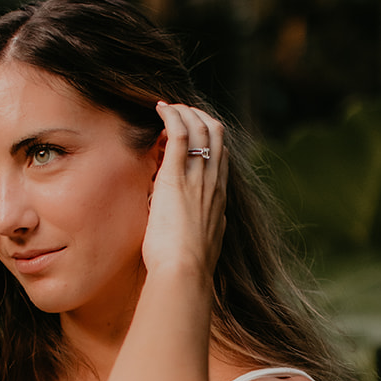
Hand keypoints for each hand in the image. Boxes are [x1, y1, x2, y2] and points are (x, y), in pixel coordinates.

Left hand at [141, 101, 227, 278]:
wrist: (185, 273)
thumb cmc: (189, 267)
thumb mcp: (204, 242)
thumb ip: (208, 227)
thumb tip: (208, 225)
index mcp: (219, 198)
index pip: (221, 155)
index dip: (207, 138)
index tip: (190, 133)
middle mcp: (213, 182)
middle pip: (217, 134)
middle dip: (199, 117)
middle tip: (180, 112)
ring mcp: (197, 178)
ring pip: (201, 128)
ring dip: (184, 112)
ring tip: (167, 107)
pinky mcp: (176, 178)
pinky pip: (179, 134)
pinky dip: (171, 116)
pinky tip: (159, 109)